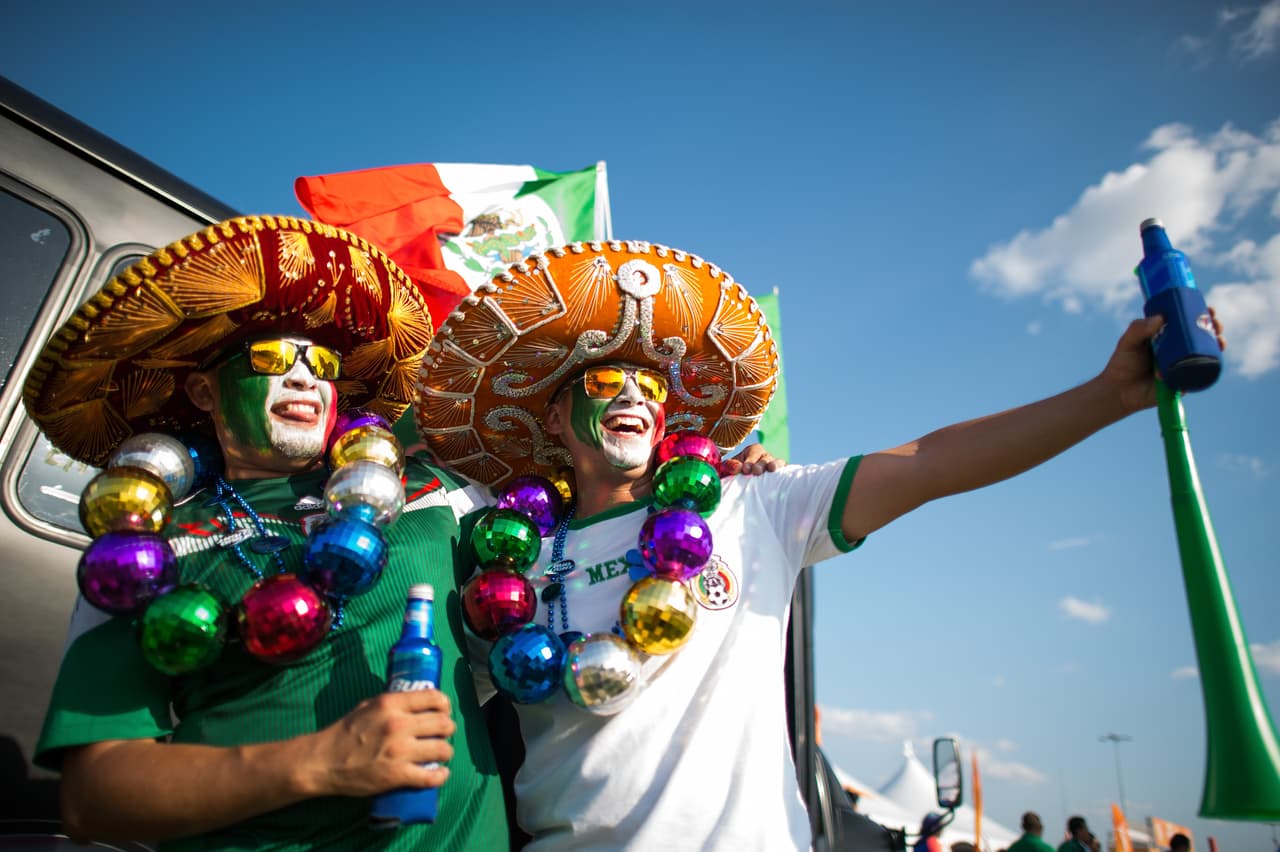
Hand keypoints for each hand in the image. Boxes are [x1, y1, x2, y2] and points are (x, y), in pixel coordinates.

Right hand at [300, 689, 454, 797]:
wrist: (323, 762)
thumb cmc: (344, 732)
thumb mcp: (367, 706)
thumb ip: (392, 703)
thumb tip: (415, 701)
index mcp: (391, 704)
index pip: (434, 698)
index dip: (444, 705)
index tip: (444, 711)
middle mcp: (399, 725)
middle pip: (443, 723)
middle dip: (447, 729)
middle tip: (443, 734)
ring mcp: (400, 751)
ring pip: (443, 749)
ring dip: (446, 752)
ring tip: (441, 754)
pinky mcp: (397, 775)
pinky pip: (432, 776)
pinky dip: (440, 776)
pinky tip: (439, 774)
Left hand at [720, 442, 784, 475]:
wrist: (743, 479)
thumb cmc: (737, 470)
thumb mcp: (731, 465)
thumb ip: (732, 465)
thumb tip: (738, 467)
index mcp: (754, 450)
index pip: (754, 453)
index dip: (750, 461)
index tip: (746, 469)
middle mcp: (766, 456)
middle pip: (766, 458)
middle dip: (761, 465)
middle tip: (756, 471)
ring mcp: (775, 464)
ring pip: (777, 462)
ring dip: (775, 465)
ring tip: (772, 469)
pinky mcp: (781, 474)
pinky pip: (784, 472)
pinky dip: (784, 474)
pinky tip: (783, 478)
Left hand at [1100, 308, 1224, 411]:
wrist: (1119, 391)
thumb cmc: (1123, 363)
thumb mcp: (1128, 342)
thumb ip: (1138, 328)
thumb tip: (1161, 318)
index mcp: (1167, 336)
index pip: (1187, 321)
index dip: (1201, 314)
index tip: (1209, 309)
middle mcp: (1178, 349)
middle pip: (1202, 335)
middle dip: (1214, 328)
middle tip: (1215, 324)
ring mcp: (1183, 365)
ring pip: (1206, 353)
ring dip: (1218, 345)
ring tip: (1219, 341)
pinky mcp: (1185, 381)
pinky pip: (1201, 374)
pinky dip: (1209, 367)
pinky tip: (1214, 360)